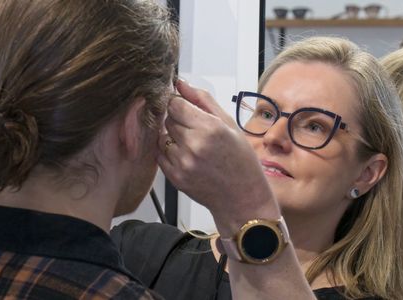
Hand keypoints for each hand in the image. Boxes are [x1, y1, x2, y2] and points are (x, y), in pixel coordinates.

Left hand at [158, 81, 279, 234]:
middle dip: (179, 121)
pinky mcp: (175, 177)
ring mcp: (182, 163)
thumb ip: (202, 100)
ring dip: (173, 137)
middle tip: (196, 130)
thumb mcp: (229, 124)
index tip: (188, 110)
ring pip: (162, 137)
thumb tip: (180, 83)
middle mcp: (194, 145)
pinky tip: (188, 157)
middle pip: (168, 119)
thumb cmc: (240, 160)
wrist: (242, 197)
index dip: (180, 105)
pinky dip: (170, 152)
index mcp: (210, 128)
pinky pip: (160, 154)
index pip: (175, 105)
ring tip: (193, 145)